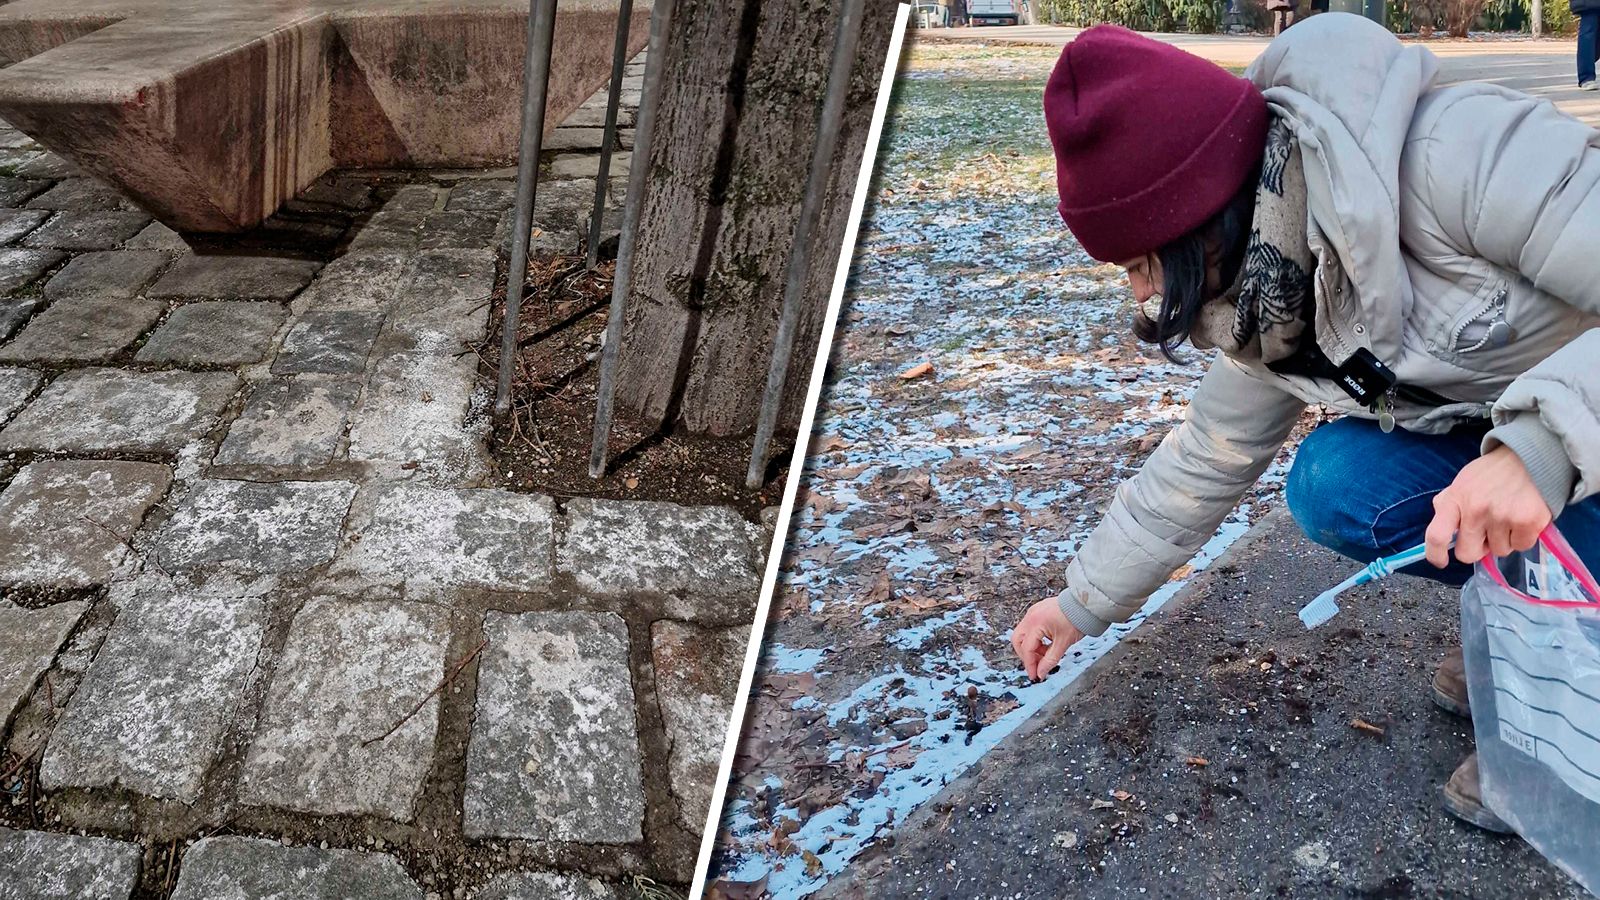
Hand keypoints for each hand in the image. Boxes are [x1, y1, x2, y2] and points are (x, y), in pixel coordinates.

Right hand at [1011, 598, 1085, 681]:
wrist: (1086, 604)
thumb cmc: (1077, 619)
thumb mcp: (1064, 643)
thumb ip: (1050, 660)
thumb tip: (1041, 672)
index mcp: (1036, 623)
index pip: (1027, 649)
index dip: (1030, 664)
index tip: (1035, 675)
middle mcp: (1031, 616)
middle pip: (1018, 640)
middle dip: (1026, 655)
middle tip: (1037, 665)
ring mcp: (1033, 612)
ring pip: (1023, 634)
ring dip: (1031, 647)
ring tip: (1046, 654)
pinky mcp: (1038, 611)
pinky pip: (1030, 628)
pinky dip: (1035, 639)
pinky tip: (1046, 644)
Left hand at [1426, 445, 1550, 568]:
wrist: (1531, 456)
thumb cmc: (1492, 473)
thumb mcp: (1462, 482)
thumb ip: (1449, 505)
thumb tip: (1441, 533)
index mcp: (1455, 499)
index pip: (1436, 535)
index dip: (1435, 554)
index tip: (1441, 562)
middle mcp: (1475, 509)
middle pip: (1468, 553)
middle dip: (1477, 549)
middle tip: (1487, 534)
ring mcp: (1502, 516)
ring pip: (1498, 551)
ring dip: (1503, 540)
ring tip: (1508, 518)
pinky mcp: (1528, 521)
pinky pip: (1521, 546)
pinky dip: (1523, 537)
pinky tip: (1523, 519)